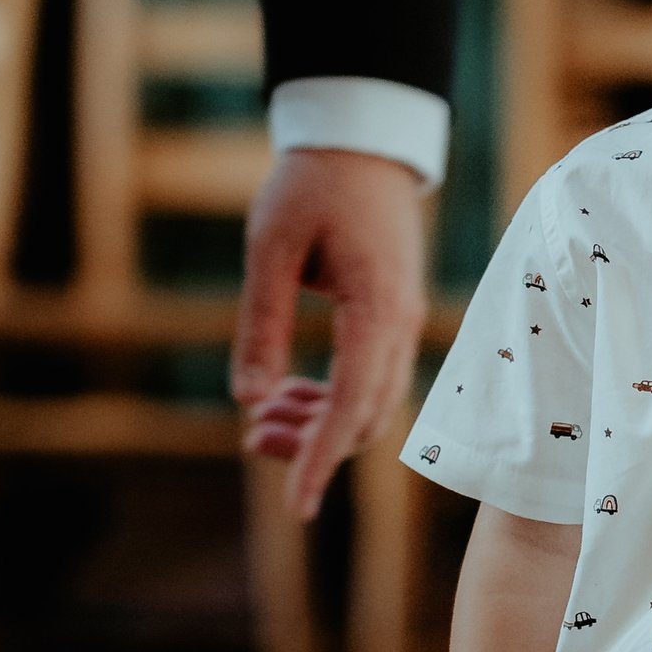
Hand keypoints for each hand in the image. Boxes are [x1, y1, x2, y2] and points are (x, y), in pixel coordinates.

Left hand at [232, 148, 427, 522]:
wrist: (362, 141)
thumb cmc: (312, 185)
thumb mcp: (271, 248)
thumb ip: (262, 324)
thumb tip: (249, 398)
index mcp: (376, 311)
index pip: (351, 408)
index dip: (319, 462)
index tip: (295, 510)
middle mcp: (400, 326)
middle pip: (365, 418)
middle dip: (311, 446)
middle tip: (249, 441)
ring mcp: (402, 323)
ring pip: (370, 404)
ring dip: (319, 425)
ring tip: (260, 420)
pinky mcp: (392, 317)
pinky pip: (370, 379)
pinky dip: (332, 400)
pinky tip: (289, 394)